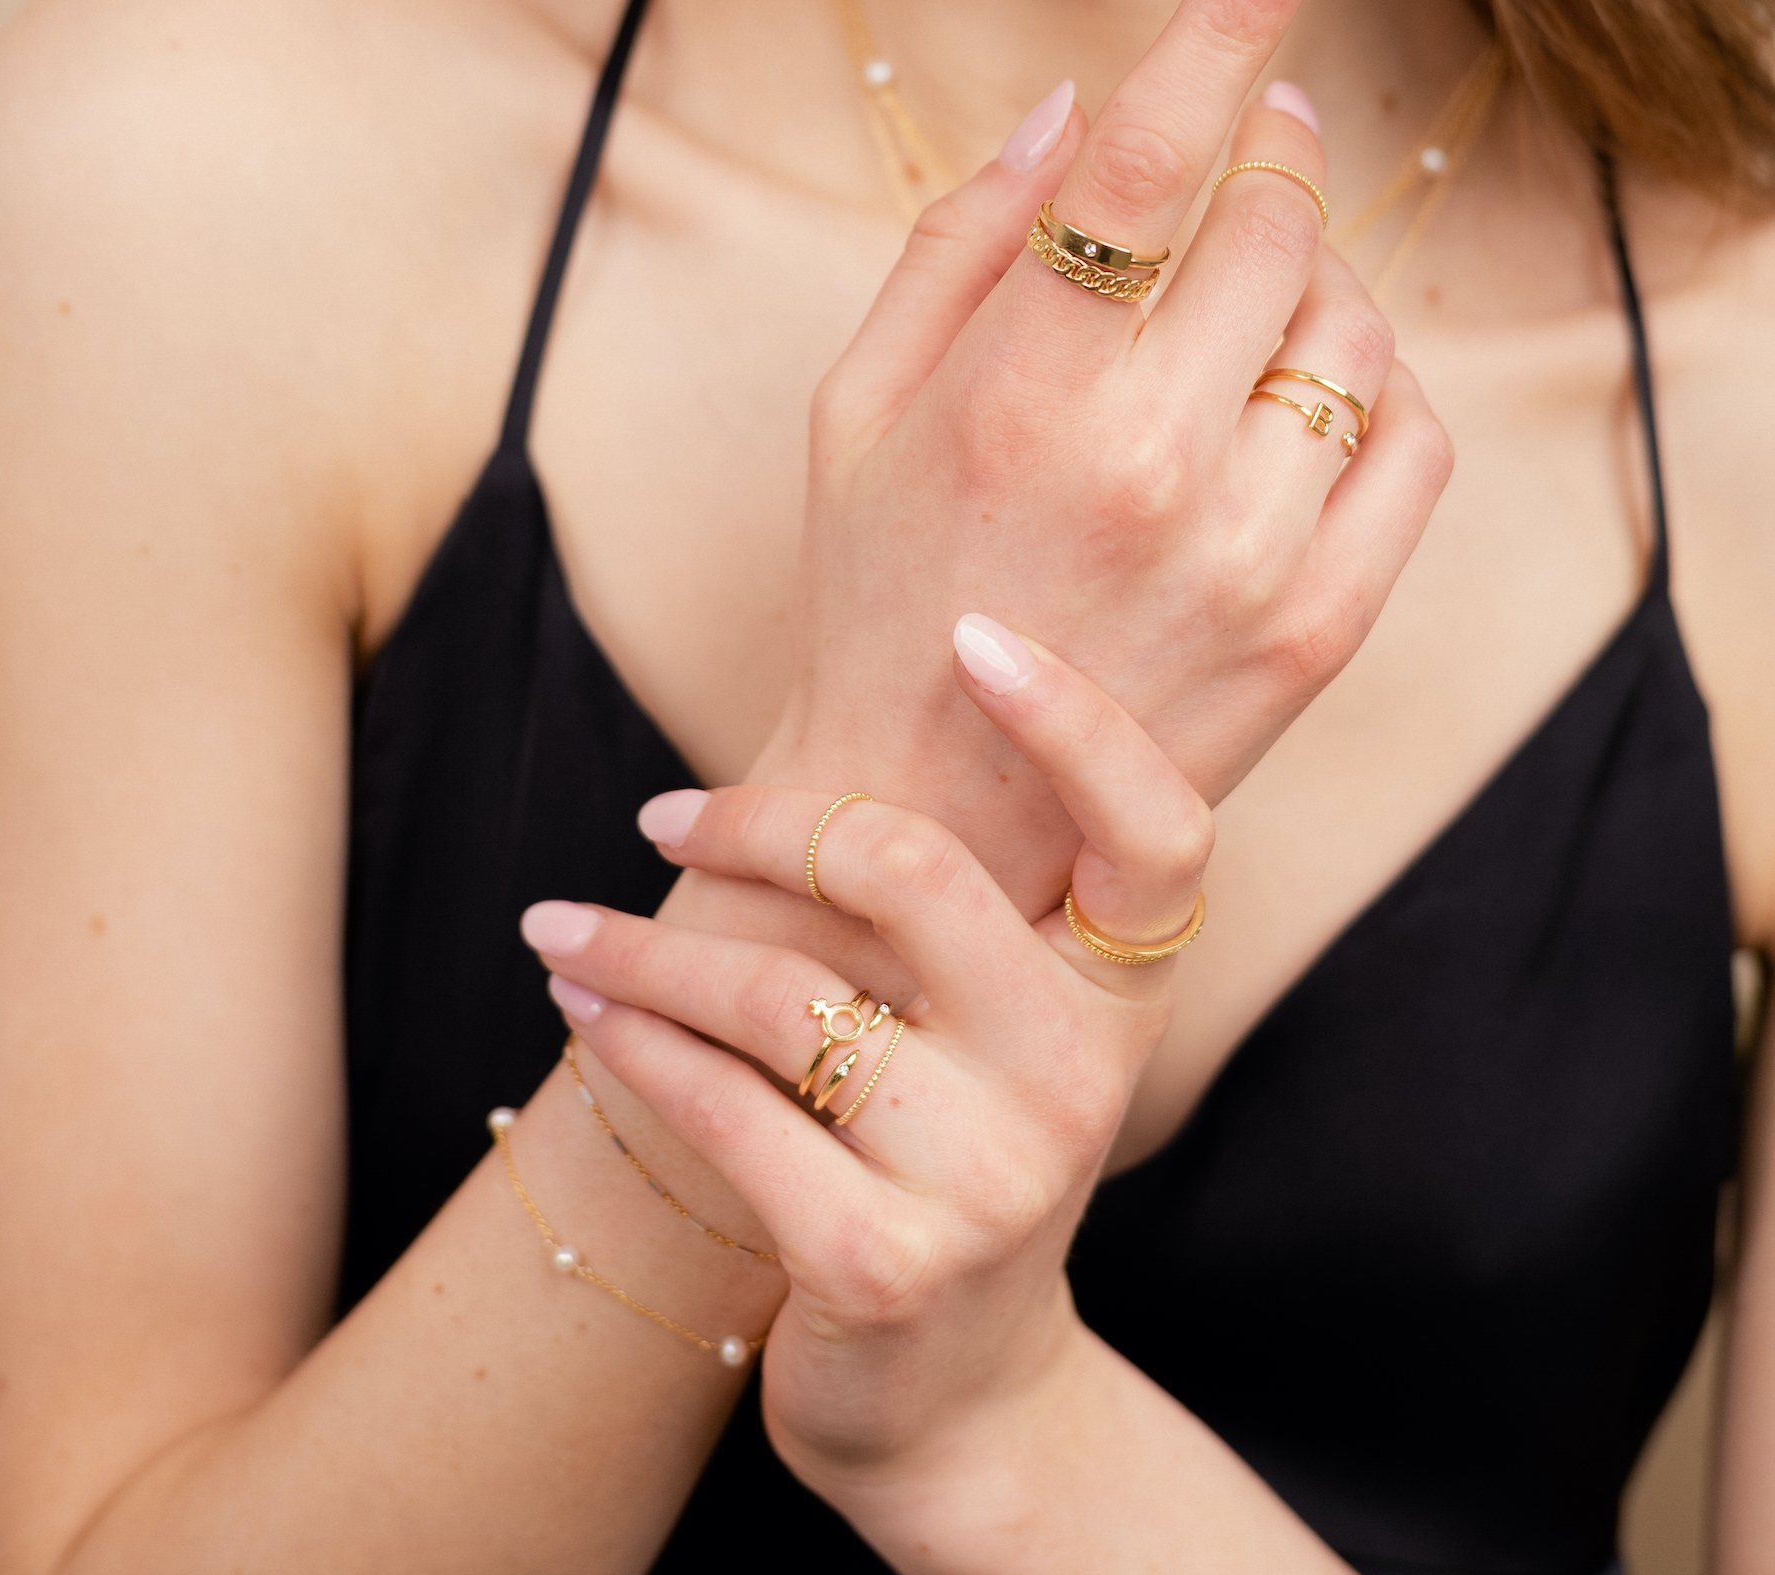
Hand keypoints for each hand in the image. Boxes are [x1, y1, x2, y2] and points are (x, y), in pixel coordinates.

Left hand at [524, 619, 1211, 1494]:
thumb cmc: (956, 1168)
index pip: (1157, 833)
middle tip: (660, 812)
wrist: (953, 1395)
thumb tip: (827, 744)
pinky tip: (584, 1015)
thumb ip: (972, 911)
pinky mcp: (882, 1262)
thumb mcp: (1006, 1043)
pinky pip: (720, 1105)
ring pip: (780, 992)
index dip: (1083, 722)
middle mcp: (1080, 1078)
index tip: (972, 636)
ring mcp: (990, 1179)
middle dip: (756, 821)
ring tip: (559, 931)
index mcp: (1121, 999)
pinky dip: (631, 1044)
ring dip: (641, 951)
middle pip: (911, 871)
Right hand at [757, 0, 1449, 915]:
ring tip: (1257, 296)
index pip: (1151, 165)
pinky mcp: (1315, 628)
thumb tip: (1068, 108)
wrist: (930, 809)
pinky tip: (1315, 388)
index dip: (1216, 47)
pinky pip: (1412, 442)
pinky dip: (1383, 382)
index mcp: (1017, 397)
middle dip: (1269, 159)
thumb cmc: (873, 601)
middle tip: (1252, 148)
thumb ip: (953, 246)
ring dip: (1315, 275)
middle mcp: (1146, 467)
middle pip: (1274, 226)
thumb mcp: (853, 415)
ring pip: (1351, 324)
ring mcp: (1247, 554)